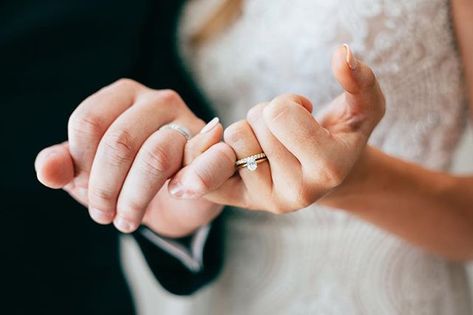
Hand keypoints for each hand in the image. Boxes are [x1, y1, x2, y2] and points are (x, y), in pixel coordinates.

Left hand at [34, 79, 231, 235]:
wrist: (176, 197)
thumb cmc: (128, 176)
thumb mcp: (89, 173)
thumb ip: (64, 166)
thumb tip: (48, 170)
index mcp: (123, 96)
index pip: (89, 121)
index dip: (79, 164)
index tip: (82, 188)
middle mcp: (158, 101)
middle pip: (119, 141)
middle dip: (104, 187)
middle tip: (102, 215)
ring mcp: (190, 123)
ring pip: (155, 158)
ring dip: (134, 198)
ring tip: (127, 220)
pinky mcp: (215, 150)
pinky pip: (204, 164)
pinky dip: (188, 186)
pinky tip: (175, 196)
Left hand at [169, 45, 384, 212]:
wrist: (328, 172)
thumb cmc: (343, 135)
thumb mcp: (365, 106)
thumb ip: (360, 79)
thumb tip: (342, 53)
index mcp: (327, 169)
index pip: (279, 113)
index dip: (289, 102)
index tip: (304, 115)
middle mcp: (296, 193)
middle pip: (252, 122)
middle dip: (267, 115)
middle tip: (287, 130)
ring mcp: (265, 200)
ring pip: (232, 137)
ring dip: (248, 128)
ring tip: (272, 141)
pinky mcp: (241, 202)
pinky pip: (206, 171)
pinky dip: (209, 151)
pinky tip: (230, 148)